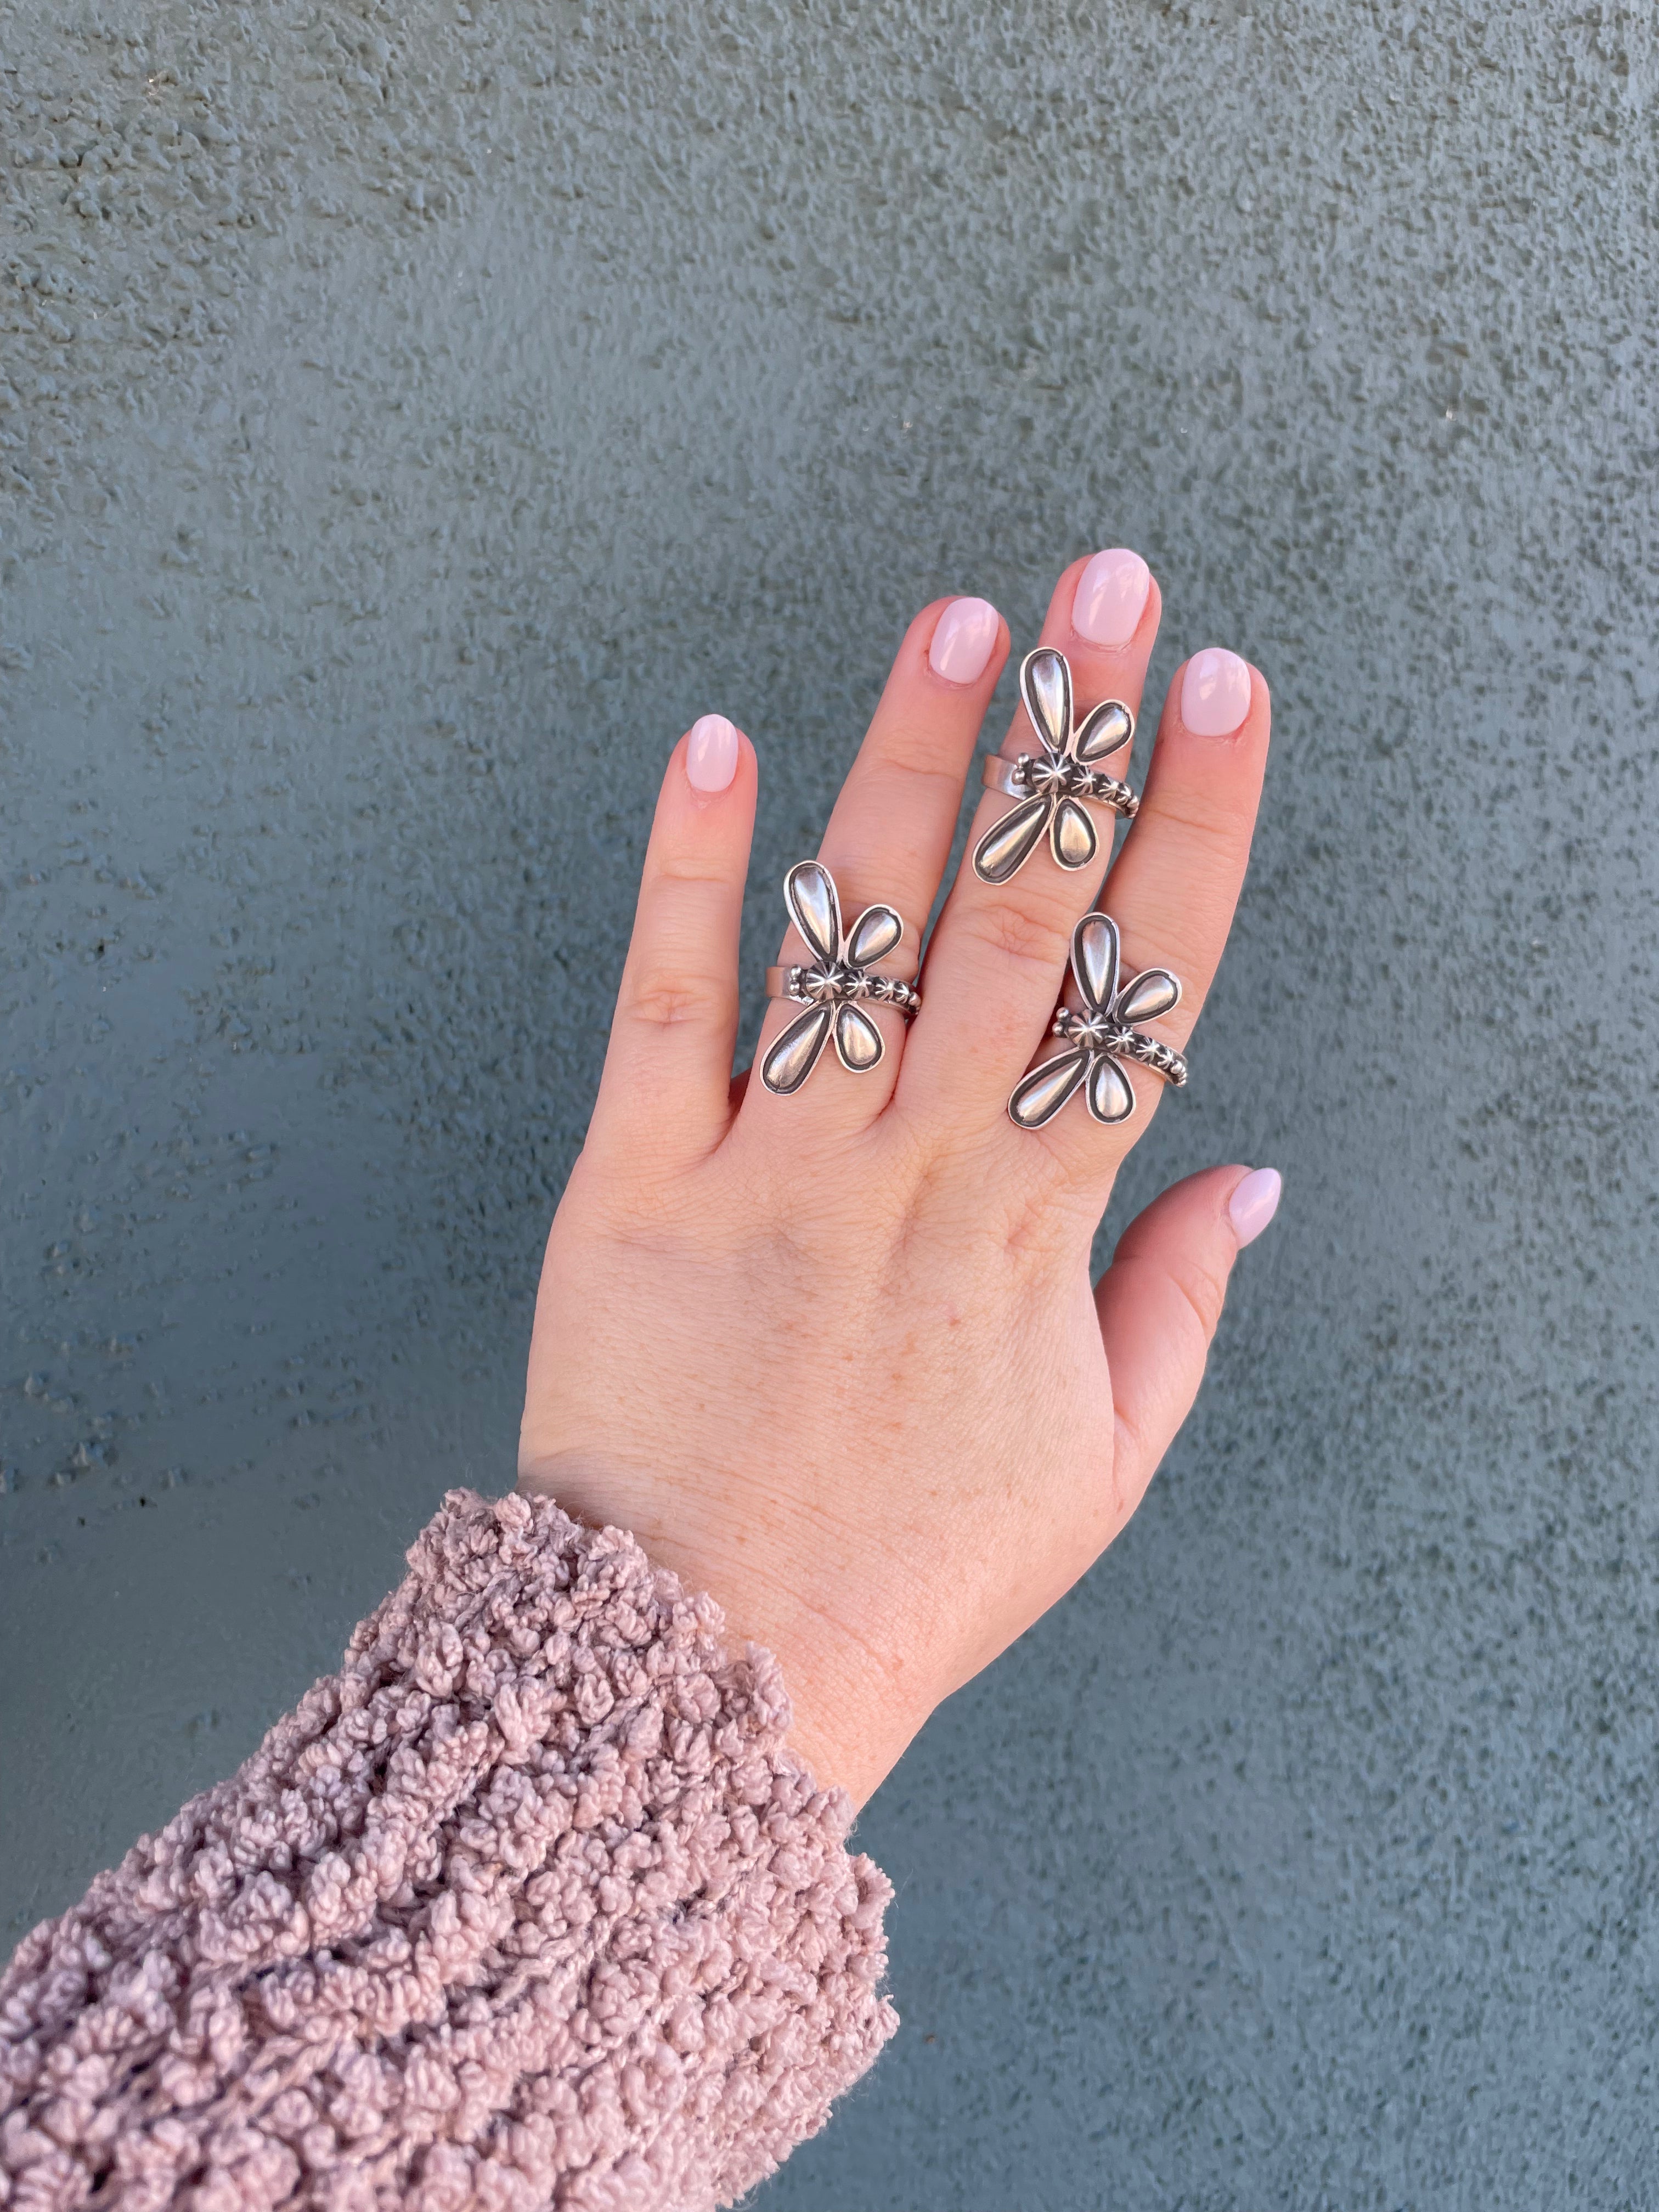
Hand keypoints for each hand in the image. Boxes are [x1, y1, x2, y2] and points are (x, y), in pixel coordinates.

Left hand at [519, 555, 1274, 1804]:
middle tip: (1108, 584)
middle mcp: (917, 1169)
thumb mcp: (1098, 1467)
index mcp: (1037, 1229)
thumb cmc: (913, 1568)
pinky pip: (667, 1004)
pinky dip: (690, 872)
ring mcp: (773, 1166)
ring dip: (910, 765)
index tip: (1224, 697)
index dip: (1193, 829)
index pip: (1143, 987)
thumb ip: (1179, 1304)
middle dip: (1071, 740)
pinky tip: (714, 744)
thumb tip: (1251, 1173)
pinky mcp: (636, 1182)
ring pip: (857, 931)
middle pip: (1012, 920)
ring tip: (962, 623)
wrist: (709, 1662)